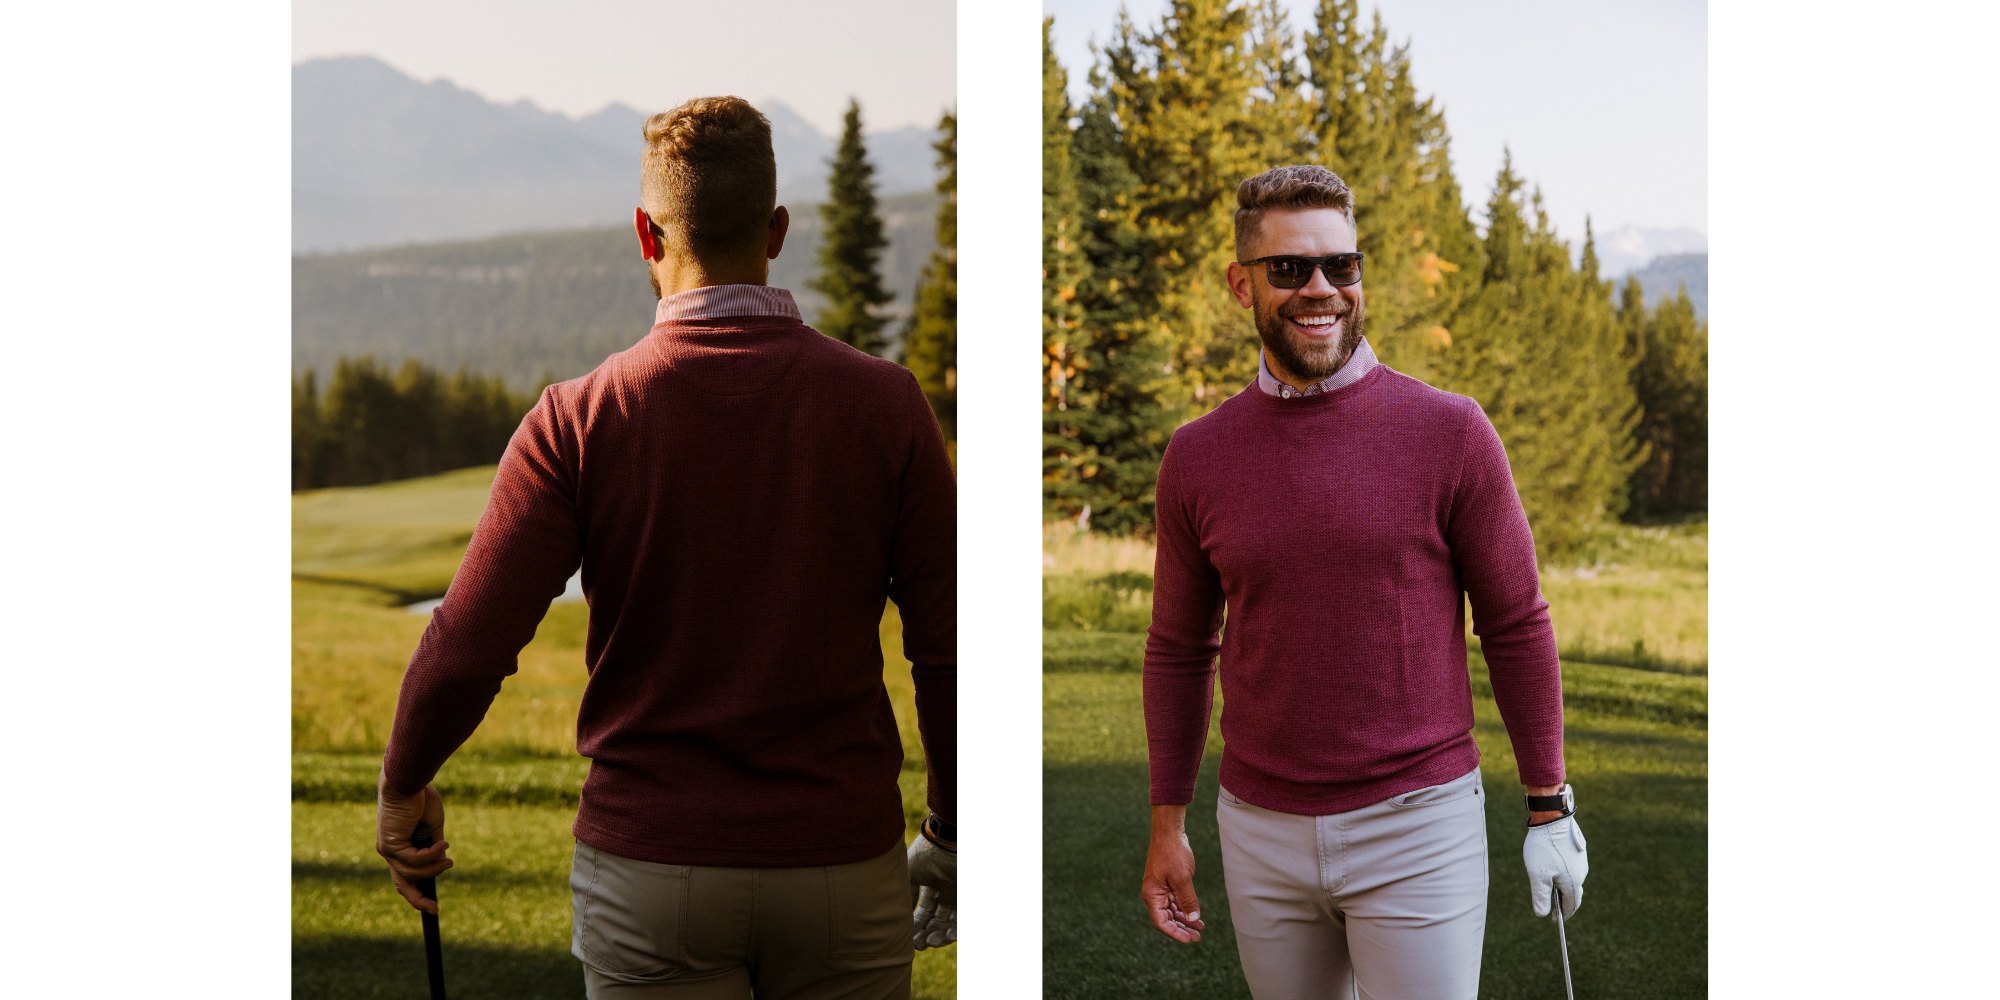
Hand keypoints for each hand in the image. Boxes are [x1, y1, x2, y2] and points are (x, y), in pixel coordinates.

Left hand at [376, 775, 452, 914]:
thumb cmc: (420, 797)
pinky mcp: (390, 846)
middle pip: (402, 884)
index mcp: (398, 846)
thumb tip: (441, 860)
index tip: (432, 902)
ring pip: (412, 873)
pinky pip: (415, 861)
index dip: (417, 890)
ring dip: (434, 869)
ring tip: (449, 859)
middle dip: (418, 899)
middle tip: (434, 910)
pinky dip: (431, 855)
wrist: (408, 780)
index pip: (404, 875)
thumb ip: (434, 844)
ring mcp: (387, 850)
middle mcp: (389, 851)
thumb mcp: (433, 825)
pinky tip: (443, 845)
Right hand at [908, 829, 956, 949]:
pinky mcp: (965, 900)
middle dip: (927, 935)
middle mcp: (946, 892)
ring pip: (949, 925)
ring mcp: (958, 897)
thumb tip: (903, 915)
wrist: (948, 843)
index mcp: (932, 885)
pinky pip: (961, 923)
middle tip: (918, 945)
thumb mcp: (909, 874)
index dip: (916, 926)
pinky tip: (944, 936)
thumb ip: (906, 894)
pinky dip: (954, 932)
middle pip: (937, 922)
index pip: (925, 912)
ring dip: (940, 937)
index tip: (908, 939)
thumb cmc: (926, 854)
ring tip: (930, 942)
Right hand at [1141, 806, 1204, 942]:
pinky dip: (1185, 909)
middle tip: (1197, 938)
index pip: (1161, 922)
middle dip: (1181, 929)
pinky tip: (1196, 916)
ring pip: (1172, 912)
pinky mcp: (1168, 884)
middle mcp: (1154, 894)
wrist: (1170, 833)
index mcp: (1152, 895)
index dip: (1174, 933)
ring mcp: (1161, 890)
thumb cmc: (1173, 853)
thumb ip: (1188, 900)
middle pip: (1167, 919)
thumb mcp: (1182, 878)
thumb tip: (1193, 919)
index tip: (1188, 939)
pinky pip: (1175, 902)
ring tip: (1199, 929)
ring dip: (1185, 920)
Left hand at [1523, 813, 1587, 919]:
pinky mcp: (1577, 850)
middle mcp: (1581, 873)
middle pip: (1574, 893)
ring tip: (1549, 887)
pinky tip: (1552, 868)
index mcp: (1573, 882)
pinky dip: (1563, 874)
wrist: (1553, 818)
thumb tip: (1541, 915)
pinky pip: (1572, 867)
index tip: (1554, 919)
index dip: (1563, 914)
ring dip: (1562, 886)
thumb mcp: (1537, 874)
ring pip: (1573, 879)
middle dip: (1563, 901)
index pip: (1571, 905)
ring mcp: (1581, 860)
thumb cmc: (1544, 847)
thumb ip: (1540, 896)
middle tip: (1552, 906)